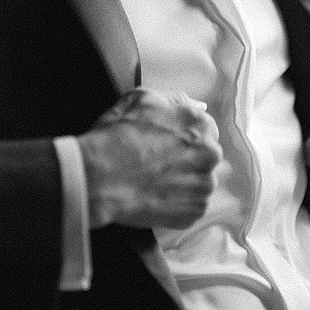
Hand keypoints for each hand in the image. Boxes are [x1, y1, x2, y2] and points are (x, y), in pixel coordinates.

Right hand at [78, 88, 221, 228]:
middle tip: (159, 163)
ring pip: (201, 180)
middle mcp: (210, 153)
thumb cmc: (117, 136)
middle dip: (188, 157)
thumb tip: (197, 105)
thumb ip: (175, 99)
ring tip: (157, 181)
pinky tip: (157, 196)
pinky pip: (193, 205)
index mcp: (200, 123)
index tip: (168, 143)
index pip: (205, 127)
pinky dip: (179, 202)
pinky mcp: (195, 211)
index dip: (185, 134)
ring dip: (185, 180)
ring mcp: (204, 185)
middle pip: (206, 154)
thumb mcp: (141, 98)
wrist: (99, 178)